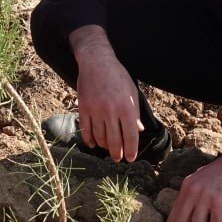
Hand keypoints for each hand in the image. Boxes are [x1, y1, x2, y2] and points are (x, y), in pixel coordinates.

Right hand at [69, 25, 143, 161]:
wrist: (96, 62)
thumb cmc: (118, 77)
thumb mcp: (132, 92)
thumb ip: (135, 113)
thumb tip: (138, 131)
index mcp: (126, 108)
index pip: (131, 135)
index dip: (131, 150)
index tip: (131, 158)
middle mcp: (111, 111)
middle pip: (115, 140)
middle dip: (117, 153)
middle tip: (118, 158)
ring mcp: (96, 110)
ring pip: (100, 137)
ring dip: (104, 147)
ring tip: (108, 149)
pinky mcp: (84, 108)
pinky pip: (86, 130)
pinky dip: (89, 140)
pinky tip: (93, 144)